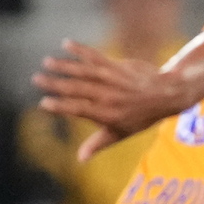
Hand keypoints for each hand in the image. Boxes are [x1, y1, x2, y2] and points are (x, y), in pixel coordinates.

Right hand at [32, 40, 187, 159]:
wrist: (167, 94)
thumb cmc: (141, 117)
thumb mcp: (121, 134)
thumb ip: (98, 144)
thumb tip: (80, 160)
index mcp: (106, 114)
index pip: (79, 109)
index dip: (61, 106)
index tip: (43, 103)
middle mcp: (108, 96)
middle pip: (77, 89)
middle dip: (55, 84)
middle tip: (36, 79)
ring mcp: (112, 79)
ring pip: (84, 71)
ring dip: (64, 65)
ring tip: (46, 62)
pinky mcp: (117, 65)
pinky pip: (96, 56)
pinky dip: (81, 49)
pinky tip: (66, 43)